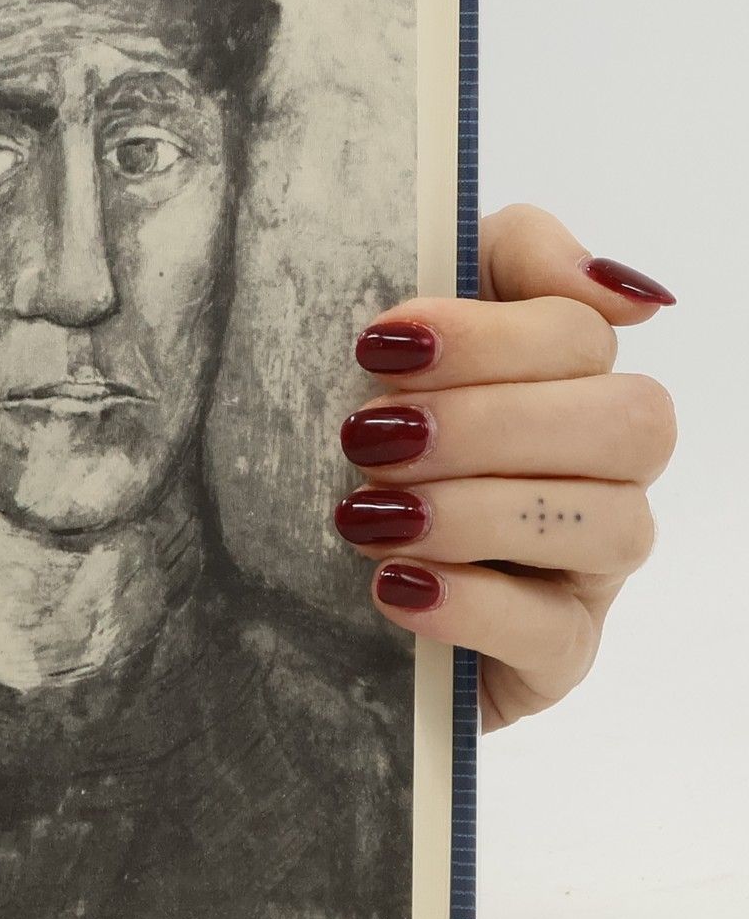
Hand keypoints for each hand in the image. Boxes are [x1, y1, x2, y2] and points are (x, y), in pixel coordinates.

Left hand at [332, 204, 677, 731]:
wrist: (292, 586)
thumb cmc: (355, 442)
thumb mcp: (399, 338)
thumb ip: (504, 262)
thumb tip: (620, 290)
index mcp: (565, 380)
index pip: (581, 335)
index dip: (486, 336)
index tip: (375, 348)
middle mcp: (599, 470)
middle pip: (627, 424)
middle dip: (490, 423)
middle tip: (367, 438)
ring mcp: (588, 568)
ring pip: (611, 524)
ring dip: (479, 511)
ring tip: (366, 516)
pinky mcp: (555, 656)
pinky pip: (556, 634)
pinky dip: (473, 604)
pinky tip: (395, 585)